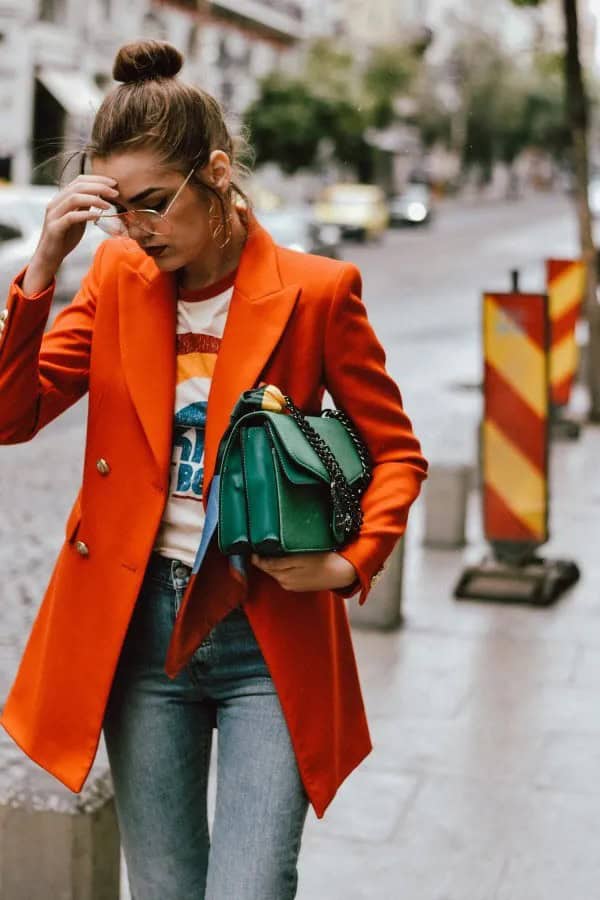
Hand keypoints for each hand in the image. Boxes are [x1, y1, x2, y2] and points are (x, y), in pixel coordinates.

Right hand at [23, 174, 118, 293]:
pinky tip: (98, 216)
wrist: (50, 257)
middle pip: (78, 186)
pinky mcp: (55, 227)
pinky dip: (86, 214)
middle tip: (115, 193)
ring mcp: (54, 214)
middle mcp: (56, 202)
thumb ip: (85, 206)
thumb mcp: (78, 219)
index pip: (79, 180)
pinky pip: (71, 217)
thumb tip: (100, 196)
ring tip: (109, 206)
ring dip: (94, 199)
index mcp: (61, 198)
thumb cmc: (65, 238)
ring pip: (74, 198)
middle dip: (99, 187)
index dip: (97, 179)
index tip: (114, 183)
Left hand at [250, 551, 357, 592]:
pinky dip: (280, 569)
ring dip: (271, 564)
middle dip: (262, 559)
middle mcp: (285, 582)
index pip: (264, 564)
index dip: (256, 556)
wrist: (342, 571)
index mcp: (284, 574)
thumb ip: (280, 560)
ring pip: (275, 572)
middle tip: (257, 546)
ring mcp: (292, 585)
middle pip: (268, 569)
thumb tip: (262, 560)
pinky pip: (284, 576)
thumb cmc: (324, 560)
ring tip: (269, 550)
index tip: (250, 547)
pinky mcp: (298, 585)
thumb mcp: (300, 556)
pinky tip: (284, 560)